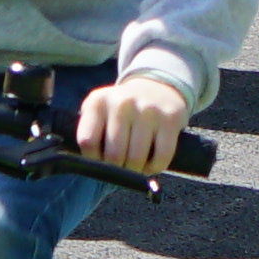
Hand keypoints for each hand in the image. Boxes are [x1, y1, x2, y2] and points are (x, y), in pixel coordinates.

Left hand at [69, 74, 188, 175]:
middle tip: (121, 167)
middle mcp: (122, 103)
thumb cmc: (122, 110)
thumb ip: (91, 135)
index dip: (93, 159)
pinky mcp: (170, 119)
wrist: (157, 87)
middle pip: (113, 155)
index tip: (100, 160)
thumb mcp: (100, 112)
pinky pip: (161, 157)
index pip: (88, 142)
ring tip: (135, 166)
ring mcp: (147, 110)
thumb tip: (94, 168)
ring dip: (136, 171)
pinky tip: (151, 163)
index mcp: (98, 102)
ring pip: (136, 159)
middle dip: (117, 169)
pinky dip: (155, 168)